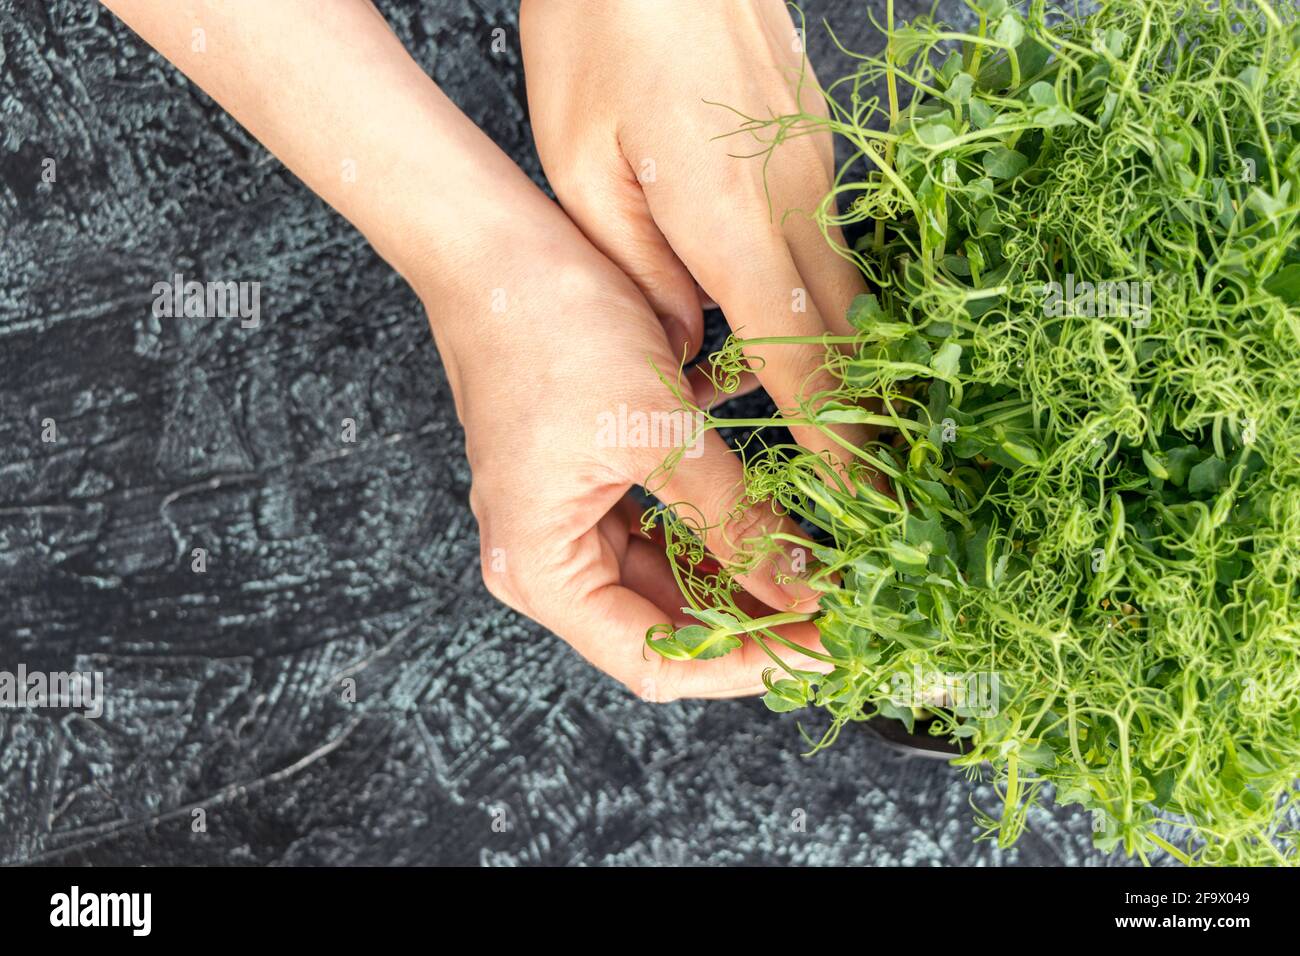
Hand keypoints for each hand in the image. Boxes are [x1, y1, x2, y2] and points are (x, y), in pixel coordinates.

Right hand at [418, 209, 825, 701]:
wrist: (493, 245)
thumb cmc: (552, 327)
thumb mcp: (660, 430)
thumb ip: (732, 517)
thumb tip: (801, 587)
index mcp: (539, 568)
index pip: (653, 658)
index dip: (743, 663)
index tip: (819, 646)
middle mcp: (540, 558)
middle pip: (658, 627)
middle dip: (745, 621)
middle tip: (830, 611)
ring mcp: (560, 520)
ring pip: (663, 577)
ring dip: (733, 574)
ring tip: (809, 571)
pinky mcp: (580, 482)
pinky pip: (655, 525)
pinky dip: (709, 524)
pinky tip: (765, 517)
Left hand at [520, 0, 868, 459]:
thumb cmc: (602, 27)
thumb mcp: (582, 169)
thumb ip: (639, 276)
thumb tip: (678, 344)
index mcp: (734, 216)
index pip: (800, 358)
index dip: (834, 442)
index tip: (864, 506)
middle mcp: (798, 196)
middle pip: (849, 334)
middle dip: (865, 422)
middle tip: (878, 495)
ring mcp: (817, 165)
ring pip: (848, 290)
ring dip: (853, 365)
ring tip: (859, 435)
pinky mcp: (814, 141)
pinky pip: (832, 245)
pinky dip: (832, 303)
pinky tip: (816, 332)